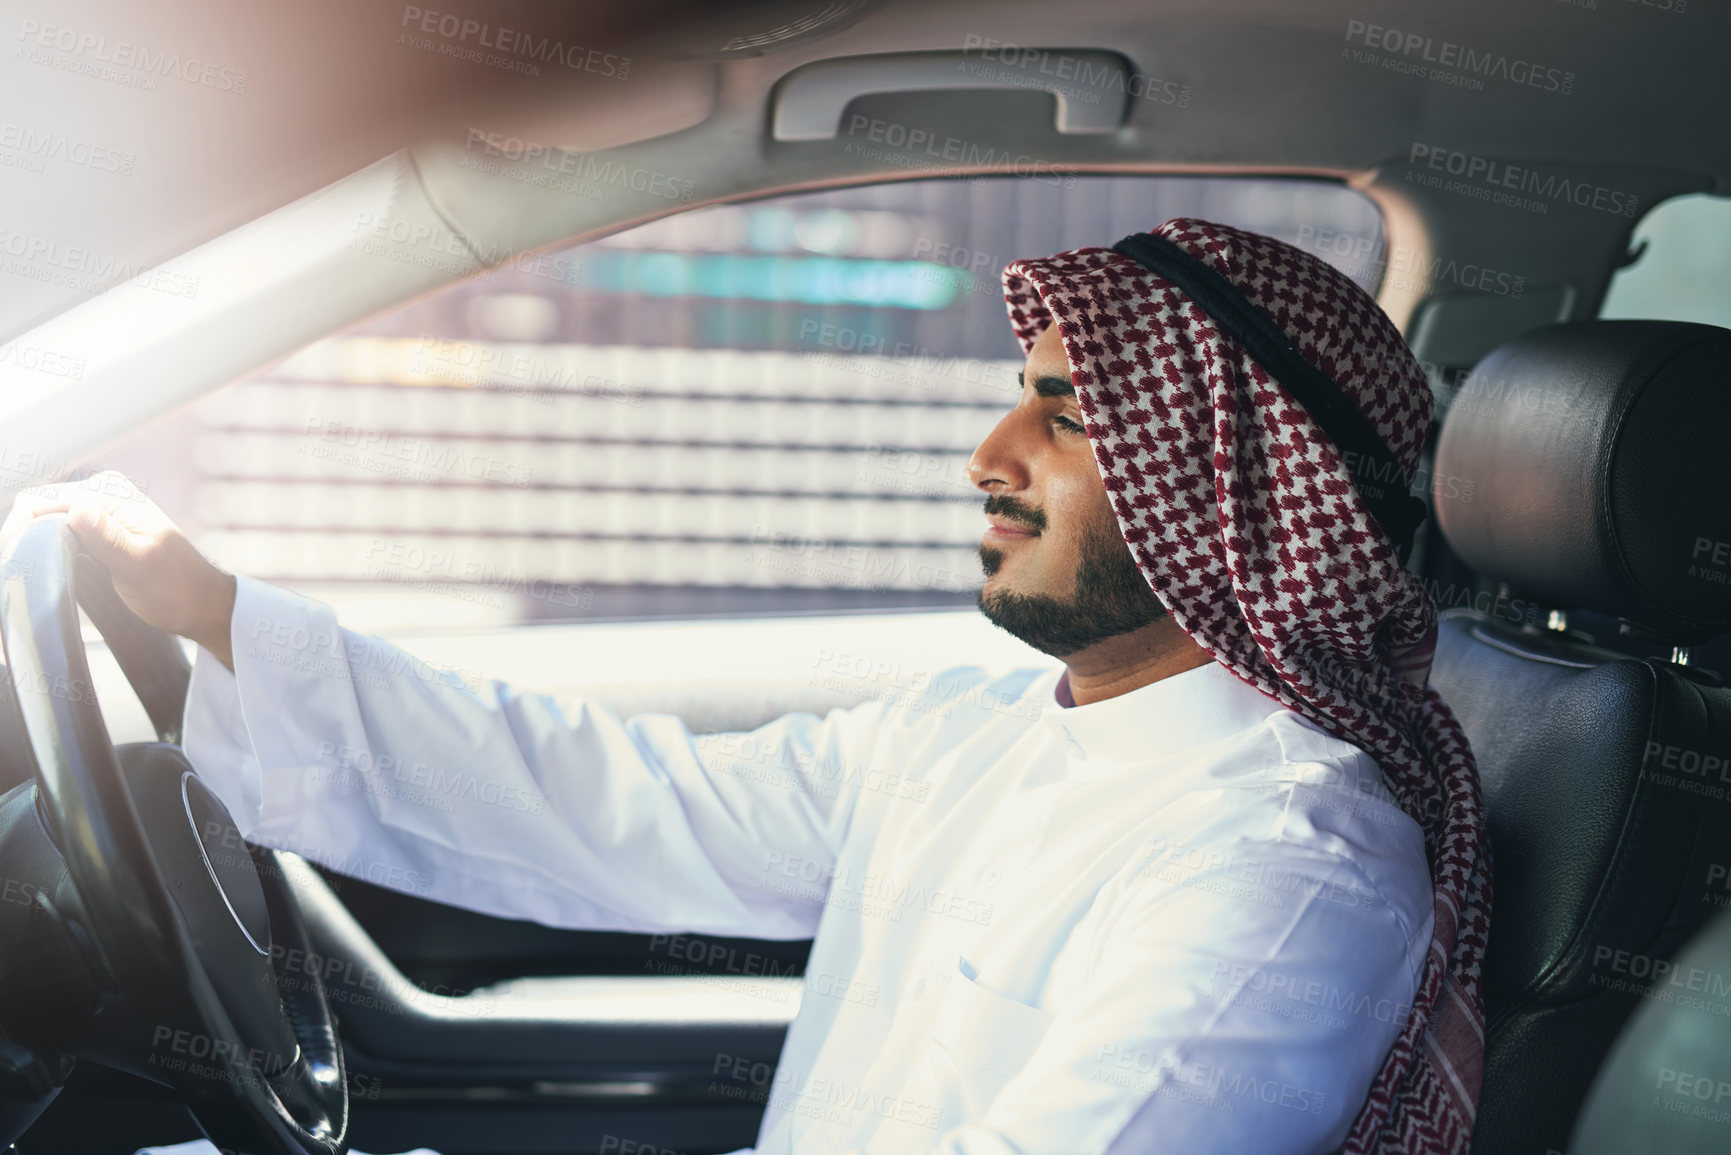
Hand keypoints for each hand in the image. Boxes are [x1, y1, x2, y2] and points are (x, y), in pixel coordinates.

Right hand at [1, 472, 236, 669]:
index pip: (42, 501)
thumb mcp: (140, 567)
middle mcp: (102, 493)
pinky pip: (57, 530)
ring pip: (43, 519)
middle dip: (20, 536)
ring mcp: (99, 510)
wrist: (202, 604)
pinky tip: (39, 568)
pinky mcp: (98, 530)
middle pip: (37, 507)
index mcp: (111, 494)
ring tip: (21, 573)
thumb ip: (108, 539)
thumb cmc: (176, 590)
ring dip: (29, 543)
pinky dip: (43, 547)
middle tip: (13, 573)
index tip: (10, 561)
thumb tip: (77, 510)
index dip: (19, 530)